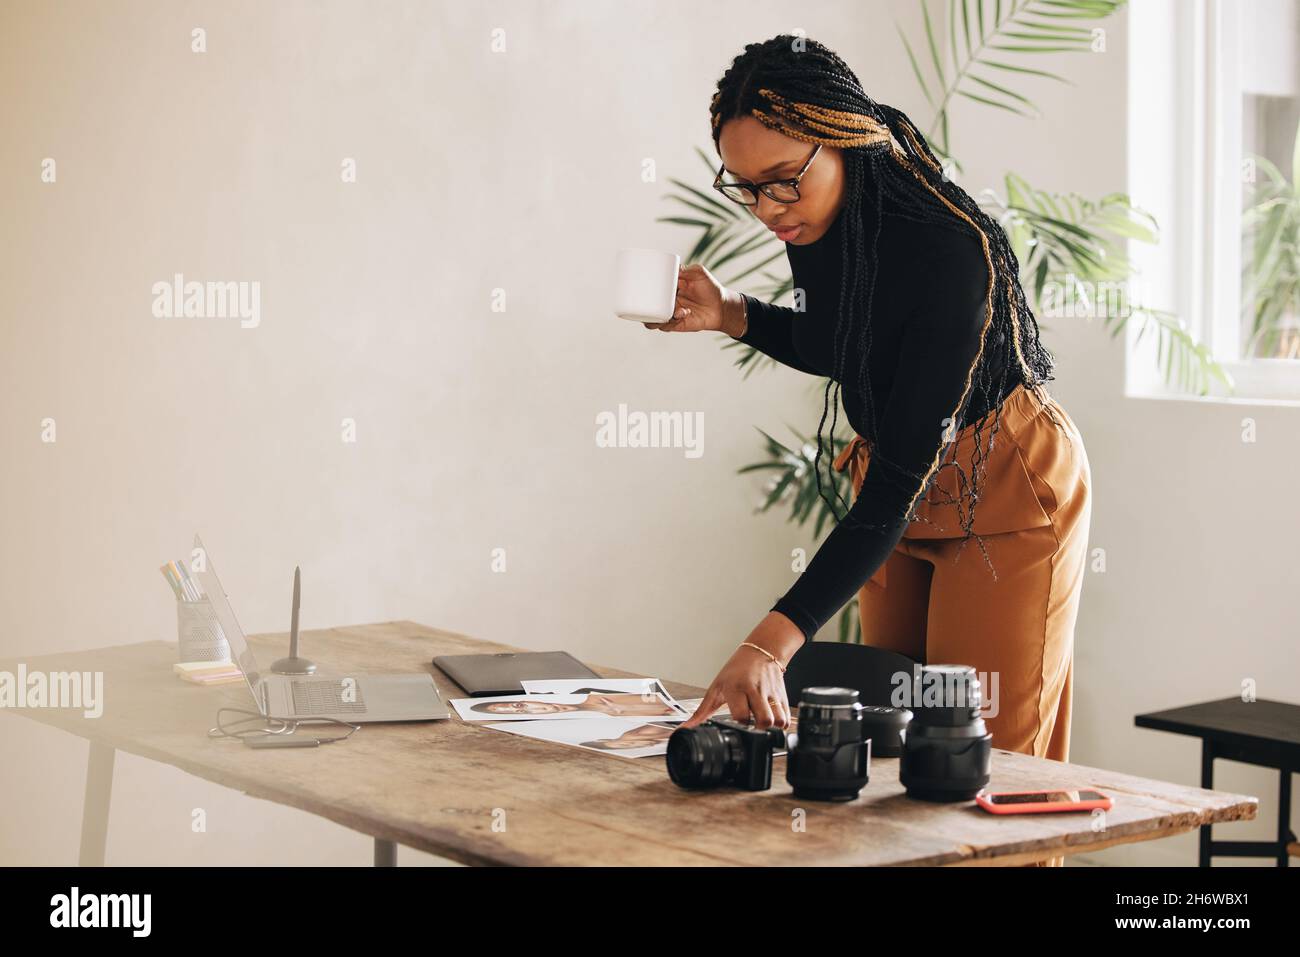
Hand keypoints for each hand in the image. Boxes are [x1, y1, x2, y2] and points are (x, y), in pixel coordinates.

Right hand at [642, 263, 744, 335]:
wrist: (722, 307)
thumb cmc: (710, 288)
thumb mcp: (699, 273)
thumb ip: (687, 269)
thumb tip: (675, 268)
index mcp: (668, 289)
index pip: (650, 290)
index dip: (644, 289)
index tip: (642, 285)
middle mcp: (666, 303)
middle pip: (646, 307)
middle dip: (644, 306)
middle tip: (654, 299)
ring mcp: (670, 315)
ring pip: (651, 320)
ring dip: (655, 317)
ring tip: (670, 310)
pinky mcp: (676, 325)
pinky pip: (665, 326)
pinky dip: (671, 320)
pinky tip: (683, 313)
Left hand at [681, 612, 805, 729]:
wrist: (760, 652)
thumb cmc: (736, 670)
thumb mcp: (716, 688)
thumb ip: (701, 712)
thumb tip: (686, 728)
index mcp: (737, 688)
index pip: (741, 715)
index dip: (739, 724)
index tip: (736, 724)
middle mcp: (755, 690)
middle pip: (763, 720)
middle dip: (757, 729)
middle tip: (750, 727)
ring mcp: (771, 693)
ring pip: (778, 721)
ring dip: (770, 728)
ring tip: (760, 725)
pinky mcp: (783, 696)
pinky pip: (786, 718)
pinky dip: (780, 724)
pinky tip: (770, 721)